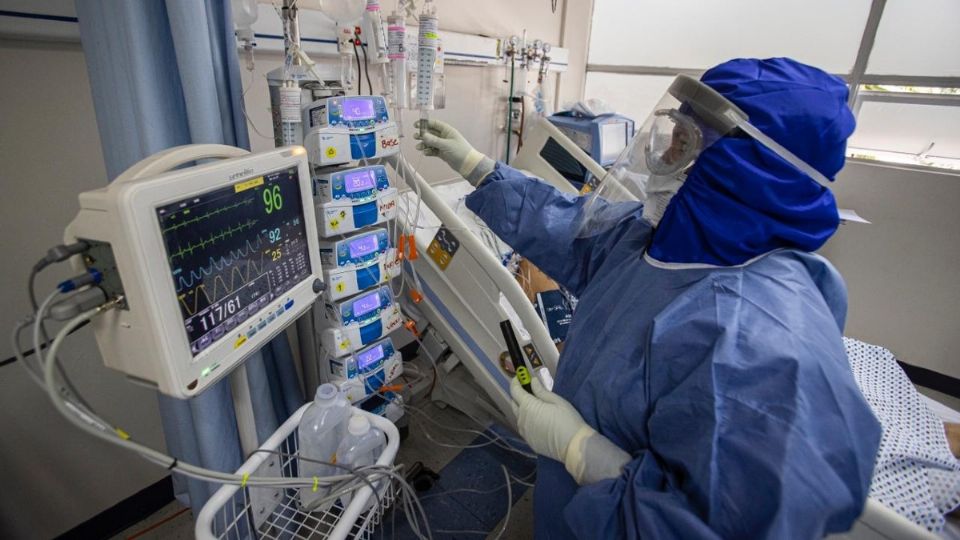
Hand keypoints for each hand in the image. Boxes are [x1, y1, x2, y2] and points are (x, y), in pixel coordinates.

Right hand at [414, 119, 494, 184]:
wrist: (468, 165)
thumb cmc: (459, 151)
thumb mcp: (446, 145)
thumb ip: (434, 140)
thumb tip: (423, 135)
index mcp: (447, 131)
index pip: (434, 124)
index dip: (425, 123)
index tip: (416, 125)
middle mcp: (444, 136)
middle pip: (431, 133)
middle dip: (422, 135)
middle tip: (415, 137)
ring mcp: (443, 145)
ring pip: (430, 142)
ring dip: (424, 144)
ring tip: (418, 147)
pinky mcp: (442, 153)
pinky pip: (433, 150)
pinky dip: (428, 151)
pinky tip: (425, 153)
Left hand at [511, 376, 631, 484]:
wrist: (573, 446)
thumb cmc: (567, 419)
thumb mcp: (556, 401)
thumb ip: (541, 391)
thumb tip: (532, 382)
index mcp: (528, 406)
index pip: (515, 390)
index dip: (516, 381)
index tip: (520, 377)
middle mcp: (521, 419)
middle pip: (514, 403)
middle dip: (518, 395)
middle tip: (528, 390)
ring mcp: (524, 432)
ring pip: (518, 416)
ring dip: (522, 409)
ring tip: (535, 406)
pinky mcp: (529, 441)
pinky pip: (524, 427)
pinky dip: (527, 420)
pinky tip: (537, 420)